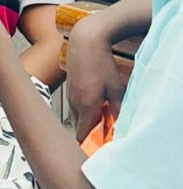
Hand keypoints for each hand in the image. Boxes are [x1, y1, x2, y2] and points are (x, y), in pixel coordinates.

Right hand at [67, 16, 126, 141]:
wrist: (85, 42)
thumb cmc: (102, 64)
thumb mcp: (116, 88)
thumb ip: (118, 110)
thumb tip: (119, 126)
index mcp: (87, 107)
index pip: (82, 134)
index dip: (88, 143)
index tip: (98, 146)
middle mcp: (75, 104)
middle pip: (79, 126)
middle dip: (89, 131)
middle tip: (104, 129)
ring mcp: (70, 95)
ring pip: (76, 115)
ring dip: (86, 118)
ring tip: (101, 112)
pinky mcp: (69, 88)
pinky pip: (74, 104)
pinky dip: (83, 107)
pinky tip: (94, 98)